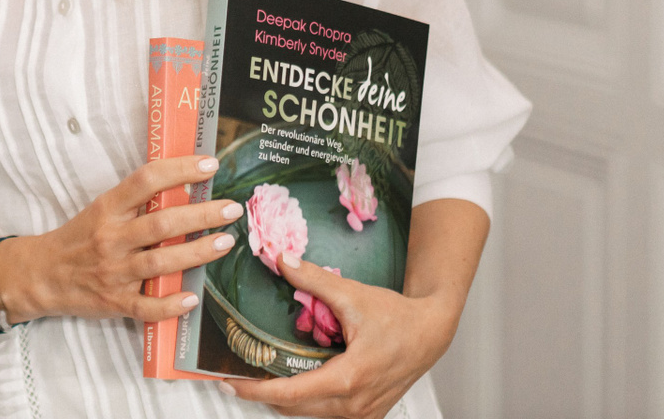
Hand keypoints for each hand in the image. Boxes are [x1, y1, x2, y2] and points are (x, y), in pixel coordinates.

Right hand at [0, 155, 242, 324]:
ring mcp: (113, 272)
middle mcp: (111, 238)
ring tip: (225, 242)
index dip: (180, 169)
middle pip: (162, 223)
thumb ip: (135, 201)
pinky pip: (147, 307)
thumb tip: (185, 186)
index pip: (146, 181)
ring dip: (197, 253)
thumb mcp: (101, 209)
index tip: (209, 165)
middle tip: (231, 208)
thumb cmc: (78, 238)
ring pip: (161, 262)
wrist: (41, 275)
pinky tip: (191, 298)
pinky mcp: (115, 302)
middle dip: (202, 215)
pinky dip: (170, 304)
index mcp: (107, 208)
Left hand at [217, 261, 461, 418]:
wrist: (431, 332)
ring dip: (285, 399)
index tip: (231, 385)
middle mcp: (356, 404)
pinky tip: (294, 381)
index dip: (257, 390)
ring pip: (310, 414)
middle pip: (296, 408)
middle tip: (236, 379)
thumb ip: (314, 279)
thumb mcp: (354, 295)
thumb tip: (282, 260)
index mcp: (350, 378)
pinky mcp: (367, 413)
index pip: (292, 393)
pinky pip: (326, 413)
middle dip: (264, 395)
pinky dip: (306, 401)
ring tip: (260, 378)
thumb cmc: (399, 317)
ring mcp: (362, 413)